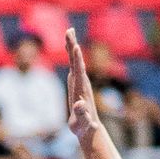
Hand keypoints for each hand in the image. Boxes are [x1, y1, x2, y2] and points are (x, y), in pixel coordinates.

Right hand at [66, 29, 101, 146]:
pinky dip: (71, 54)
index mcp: (81, 90)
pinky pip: (73, 65)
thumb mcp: (82, 123)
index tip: (75, 46)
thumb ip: (82, 114)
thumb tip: (80, 105)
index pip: (79, 71)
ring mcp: (80, 82)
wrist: (90, 128)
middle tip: (69, 30)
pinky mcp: (77, 83)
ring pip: (75, 60)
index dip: (76, 59)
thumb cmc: (85, 127)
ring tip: (69, 31)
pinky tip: (70, 45)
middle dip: (72, 46)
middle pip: (77, 61)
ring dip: (71, 45)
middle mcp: (82, 82)